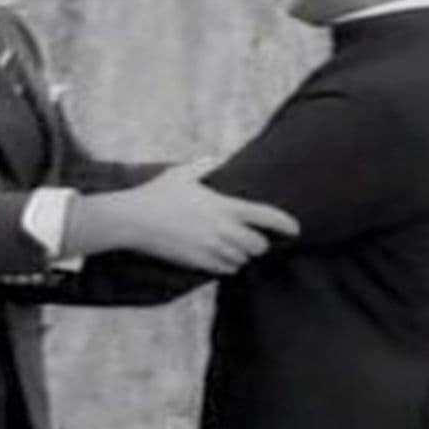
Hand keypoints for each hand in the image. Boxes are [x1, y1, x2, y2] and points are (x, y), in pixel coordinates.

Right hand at [68, 163, 299, 274]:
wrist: (133, 221)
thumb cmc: (156, 195)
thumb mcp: (181, 174)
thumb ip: (203, 165)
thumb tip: (215, 158)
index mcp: (223, 206)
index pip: (265, 216)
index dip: (285, 223)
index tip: (296, 229)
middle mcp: (221, 230)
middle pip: (258, 245)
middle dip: (259, 243)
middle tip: (254, 238)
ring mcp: (211, 248)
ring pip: (242, 260)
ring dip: (242, 255)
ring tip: (234, 247)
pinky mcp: (198, 263)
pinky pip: (225, 270)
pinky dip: (228, 265)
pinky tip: (220, 257)